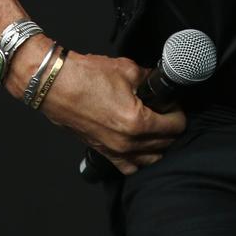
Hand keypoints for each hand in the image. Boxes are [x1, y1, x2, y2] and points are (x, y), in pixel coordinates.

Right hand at [13, 43, 186, 174]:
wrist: (57, 85)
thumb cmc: (86, 77)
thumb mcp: (127, 69)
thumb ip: (149, 78)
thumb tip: (159, 82)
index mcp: (137, 122)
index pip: (175, 126)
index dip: (178, 111)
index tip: (173, 102)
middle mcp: (128, 143)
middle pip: (166, 144)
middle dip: (170, 126)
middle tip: (164, 109)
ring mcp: (115, 151)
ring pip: (151, 159)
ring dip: (158, 144)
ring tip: (154, 125)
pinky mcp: (103, 152)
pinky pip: (130, 167)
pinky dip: (139, 158)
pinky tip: (138, 142)